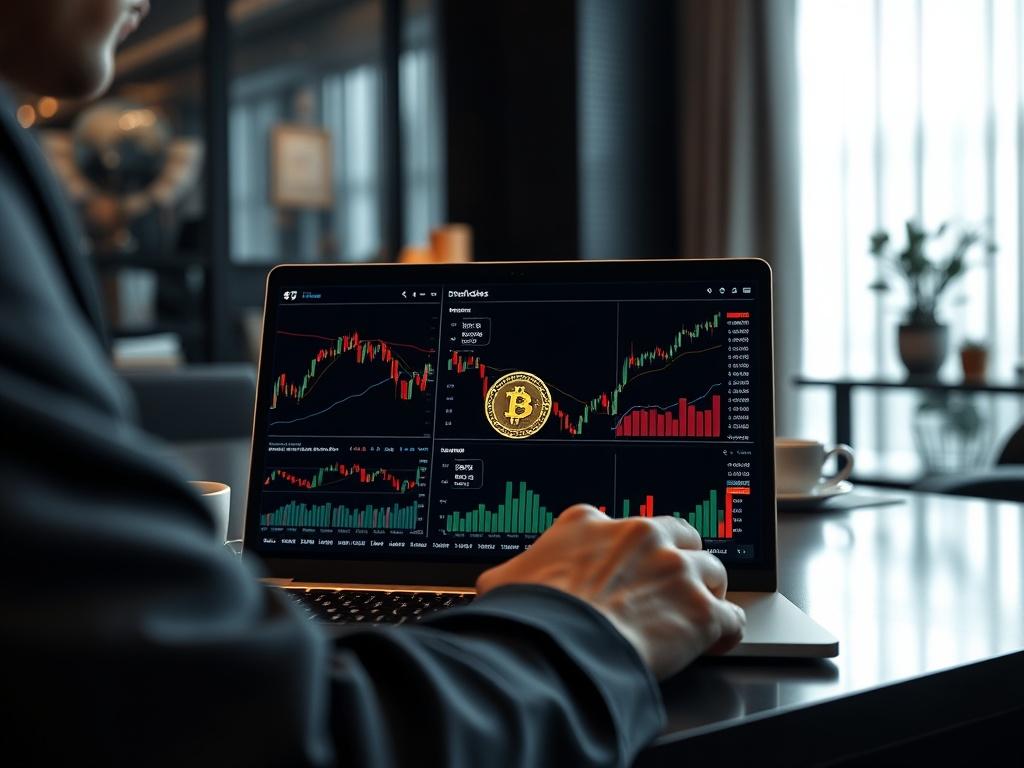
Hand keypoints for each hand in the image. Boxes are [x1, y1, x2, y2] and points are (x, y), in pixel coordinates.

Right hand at [476, 504, 744, 678]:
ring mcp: (675, 570)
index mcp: (591, 523)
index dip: (629, 551)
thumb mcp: (505, 581)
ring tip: (695, 614)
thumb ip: (514, 574)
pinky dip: (725, 632)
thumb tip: (497, 585)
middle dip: (679, 558)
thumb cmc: (530, 616)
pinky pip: (731, 617)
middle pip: (680, 536)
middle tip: (670, 586)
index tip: (628, 568)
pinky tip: (717, 640)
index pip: (622, 526)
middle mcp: (640, 536)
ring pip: (712, 571)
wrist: (559, 648)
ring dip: (706, 593)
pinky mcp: (700, 610)